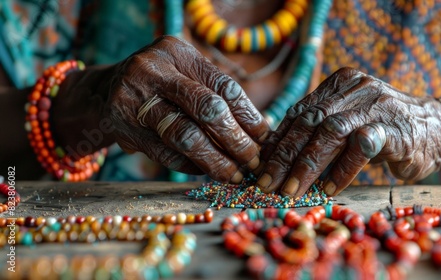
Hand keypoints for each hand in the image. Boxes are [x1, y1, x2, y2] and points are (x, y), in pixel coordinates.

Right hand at [108, 36, 268, 181]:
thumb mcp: (183, 73)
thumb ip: (214, 93)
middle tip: (253, 161)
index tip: (264, 138)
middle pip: (207, 109)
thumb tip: (257, 131)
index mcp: (177, 52)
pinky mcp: (122, 126)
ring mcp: (134, 98)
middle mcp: (153, 70)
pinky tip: (205, 171)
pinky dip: (189, 166)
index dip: (248, 116)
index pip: (224, 87)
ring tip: (234, 174)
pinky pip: (164, 153)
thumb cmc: (159, 83)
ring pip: (185, 136)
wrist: (104, 90)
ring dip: (215, 160)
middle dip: (235, 140)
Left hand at [256, 67, 440, 196]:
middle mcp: (355, 88)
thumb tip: (276, 154)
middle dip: (284, 156)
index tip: (260, 166)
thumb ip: (318, 130)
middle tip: (267, 183)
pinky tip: (329, 189)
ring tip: (291, 190)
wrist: (437, 129)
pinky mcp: (394, 128)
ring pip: (330, 132)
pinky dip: (341, 171)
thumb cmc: (383, 130)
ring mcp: (375, 105)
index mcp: (338, 84)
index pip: (298, 112)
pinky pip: (360, 148)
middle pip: (309, 122)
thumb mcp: (347, 123)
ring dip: (307, 165)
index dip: (277, 141)